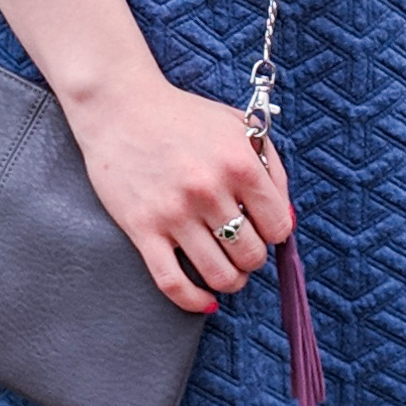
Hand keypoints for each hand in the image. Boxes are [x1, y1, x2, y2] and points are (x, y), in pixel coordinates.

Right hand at [59, 74, 297, 313]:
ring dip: (230, 280)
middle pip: (252, 254)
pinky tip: (204, 299)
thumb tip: (286, 220)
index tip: (263, 229)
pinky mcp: (142, 228)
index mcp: (239, 163)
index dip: (275, 233)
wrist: (119, 106)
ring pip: (219, 274)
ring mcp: (174, 212)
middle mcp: (209, 189)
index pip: (278, 226)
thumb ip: (271, 168)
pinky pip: (172, 282)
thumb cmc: (183, 116)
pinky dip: (193, 300)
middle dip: (252, 257)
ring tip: (226, 270)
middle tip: (242, 247)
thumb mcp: (237, 127)